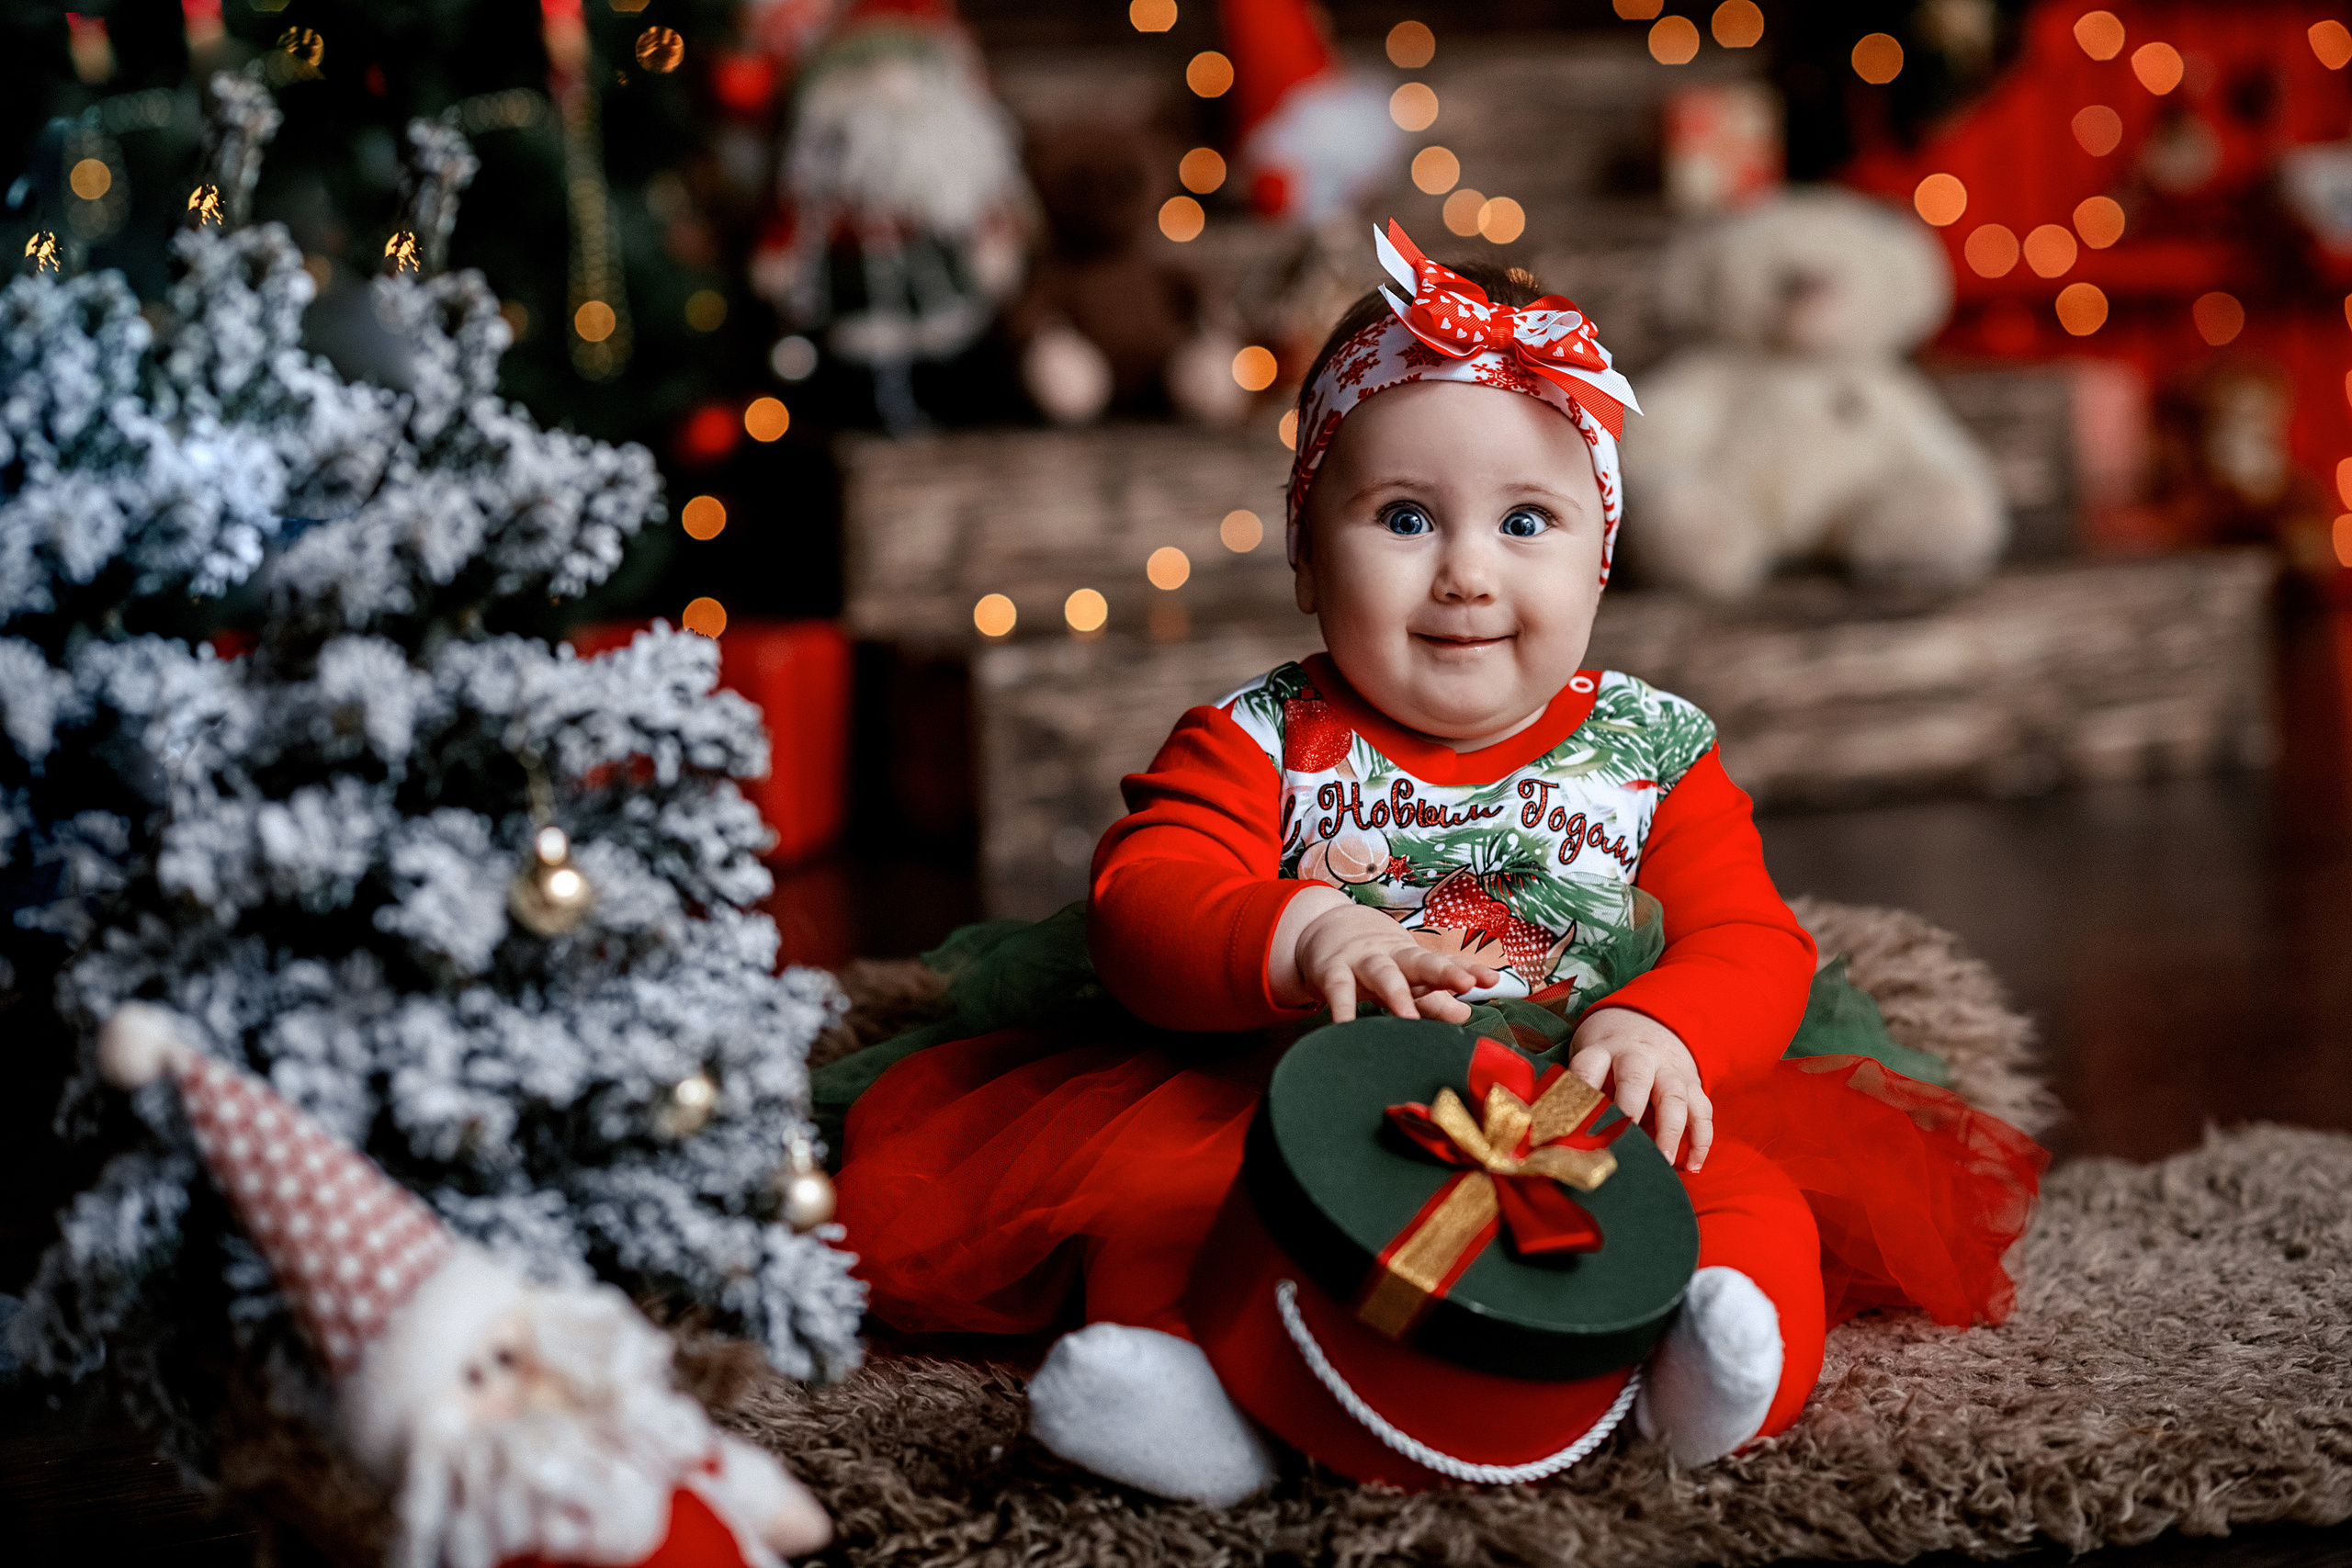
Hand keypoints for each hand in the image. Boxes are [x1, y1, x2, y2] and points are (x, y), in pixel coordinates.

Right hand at [1272, 887, 1499, 1023]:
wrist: (1324, 928)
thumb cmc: (1374, 961)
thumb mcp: (1405, 978)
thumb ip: (1433, 1001)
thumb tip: (1465, 1015)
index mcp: (1414, 961)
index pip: (1447, 963)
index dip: (1470, 970)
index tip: (1493, 980)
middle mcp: (1392, 957)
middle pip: (1421, 963)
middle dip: (1444, 972)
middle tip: (1466, 984)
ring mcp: (1362, 962)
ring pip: (1383, 974)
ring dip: (1396, 993)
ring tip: (1409, 1017)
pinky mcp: (1332, 971)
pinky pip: (1338, 990)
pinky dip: (1342, 1007)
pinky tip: (1346, 1026)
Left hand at [1566, 1008, 1711, 1169]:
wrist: (1646, 1023)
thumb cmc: (1608, 1057)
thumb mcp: (1589, 1060)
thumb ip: (1583, 1092)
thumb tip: (1567, 1141)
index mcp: (1603, 1051)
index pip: (1588, 1067)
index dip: (1582, 1091)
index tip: (1574, 1121)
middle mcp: (1638, 1057)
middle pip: (1635, 1079)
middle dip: (1630, 1110)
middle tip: (1625, 1142)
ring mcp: (1668, 1070)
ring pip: (1674, 1097)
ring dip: (1670, 1131)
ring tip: (1663, 1162)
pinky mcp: (1692, 1084)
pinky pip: (1702, 1112)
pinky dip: (1700, 1140)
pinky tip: (1691, 1166)